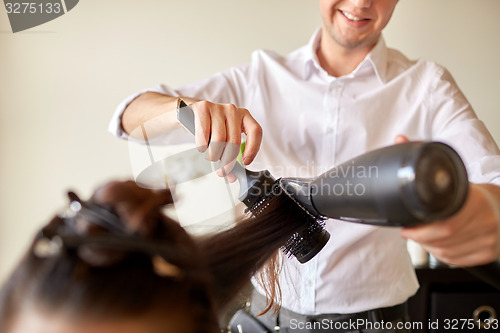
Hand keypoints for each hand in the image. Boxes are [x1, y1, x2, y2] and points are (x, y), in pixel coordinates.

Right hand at [191, 100, 261, 181]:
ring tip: (211, 157)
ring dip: (214, 155)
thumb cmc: (211, 127)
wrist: (191, 110)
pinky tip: (202, 148)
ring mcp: (218, 108)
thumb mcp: (224, 139)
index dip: (252, 149)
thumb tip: (231, 177)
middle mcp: (233, 110)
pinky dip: (203, 145)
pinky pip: (204, 133)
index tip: (245, 162)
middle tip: (223, 171)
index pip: (255, 131)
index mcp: (244, 116)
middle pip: (234, 140)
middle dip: (227, 161)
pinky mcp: (203, 108)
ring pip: (219, 139)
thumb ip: (229, 157)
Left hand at [395, 135, 499, 265]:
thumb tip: (400, 140)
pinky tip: (437, 244)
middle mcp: (486, 222)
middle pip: (443, 240)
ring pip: (447, 252)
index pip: (445, 224)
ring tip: (423, 236)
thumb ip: (426, 160)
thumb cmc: (474, 191)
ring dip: (429, 247)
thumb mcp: (454, 176)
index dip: (421, 230)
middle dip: (420, 238)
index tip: (406, 227)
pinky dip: (442, 254)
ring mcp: (489, 240)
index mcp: (477, 202)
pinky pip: (456, 260)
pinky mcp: (487, 253)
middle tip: (410, 231)